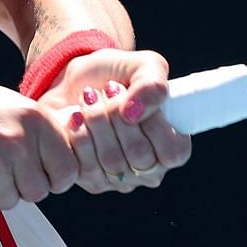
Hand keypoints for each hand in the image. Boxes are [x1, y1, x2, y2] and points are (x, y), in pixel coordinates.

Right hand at [0, 76, 79, 218]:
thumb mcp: (10, 103)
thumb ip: (41, 129)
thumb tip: (78, 150)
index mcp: (33, 118)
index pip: (67, 170)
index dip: (54, 177)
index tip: (39, 173)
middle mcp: (16, 140)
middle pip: (38, 192)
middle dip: (21, 186)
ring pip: (11, 203)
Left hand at [39, 48, 192, 193]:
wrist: (73, 83)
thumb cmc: (116, 75)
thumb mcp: (142, 65)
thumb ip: (152, 84)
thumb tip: (135, 112)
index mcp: (171, 144)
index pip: (173, 152)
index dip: (153, 123)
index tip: (131, 93)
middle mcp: (150, 169)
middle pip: (139, 155)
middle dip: (118, 115)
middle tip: (107, 89)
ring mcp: (122, 179)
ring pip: (112, 160)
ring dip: (97, 121)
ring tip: (88, 97)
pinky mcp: (93, 181)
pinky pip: (87, 167)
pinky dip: (79, 135)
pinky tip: (75, 116)